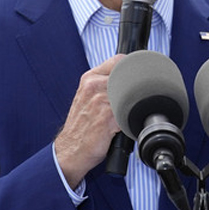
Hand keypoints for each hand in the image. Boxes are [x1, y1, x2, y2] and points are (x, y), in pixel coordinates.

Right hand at [54, 54, 122, 186]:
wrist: (71, 150)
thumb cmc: (83, 126)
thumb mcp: (88, 97)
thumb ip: (105, 84)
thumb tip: (130, 78)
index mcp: (90, 78)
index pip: (118, 60)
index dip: (131, 69)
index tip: (137, 79)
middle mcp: (94, 86)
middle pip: (129, 77)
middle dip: (135, 91)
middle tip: (135, 102)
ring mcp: (101, 100)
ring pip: (132, 96)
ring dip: (135, 107)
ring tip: (129, 116)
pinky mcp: (107, 117)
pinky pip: (130, 114)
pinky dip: (132, 122)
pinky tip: (125, 127)